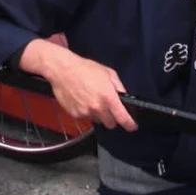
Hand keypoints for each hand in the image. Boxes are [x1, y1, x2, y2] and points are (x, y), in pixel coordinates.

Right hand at [18, 37, 136, 131]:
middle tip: (108, 107)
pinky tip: (82, 100)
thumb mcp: (108, 73)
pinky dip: (87, 112)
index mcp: (108, 98)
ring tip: (92, 100)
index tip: (132, 126)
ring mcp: (86, 113)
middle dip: (112, 118)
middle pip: (110, 124)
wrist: (63, 70)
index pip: (123, 118)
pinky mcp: (75, 114)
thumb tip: (124, 97)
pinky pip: (86, 118)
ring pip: (98, 121)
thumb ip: (119, 86)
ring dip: (98, 115)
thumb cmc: (85, 68)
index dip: (130, 124)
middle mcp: (98, 108)